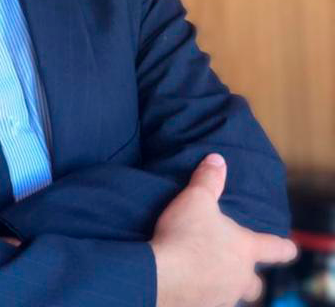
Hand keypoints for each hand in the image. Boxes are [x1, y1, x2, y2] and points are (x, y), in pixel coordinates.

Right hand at [151, 153, 297, 306]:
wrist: (163, 275)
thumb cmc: (186, 235)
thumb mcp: (195, 199)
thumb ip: (208, 179)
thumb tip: (217, 159)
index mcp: (245, 248)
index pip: (276, 248)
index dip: (283, 246)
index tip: (290, 247)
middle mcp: (240, 277)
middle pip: (256, 284)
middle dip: (250, 278)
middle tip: (237, 267)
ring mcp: (223, 296)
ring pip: (232, 295)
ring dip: (223, 284)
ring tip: (205, 273)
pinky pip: (210, 302)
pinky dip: (203, 293)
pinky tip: (189, 285)